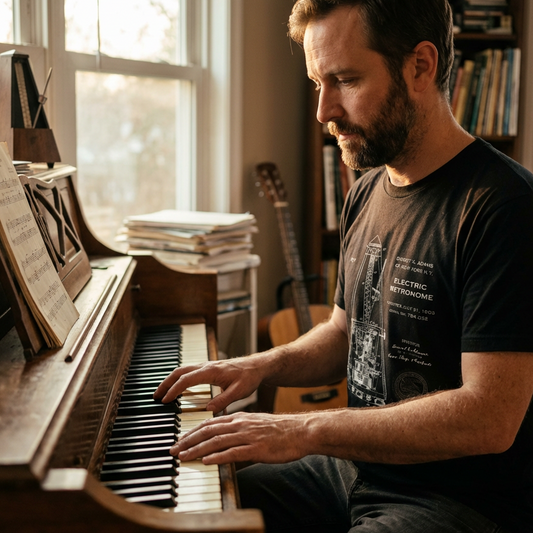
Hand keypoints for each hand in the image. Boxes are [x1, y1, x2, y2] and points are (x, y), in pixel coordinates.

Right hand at [153, 357, 263, 413]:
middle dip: (165, 383)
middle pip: (179, 372)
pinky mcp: (208, 368)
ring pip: (182, 370)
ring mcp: (206, 366)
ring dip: (170, 380)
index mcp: (212, 371)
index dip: (174, 390)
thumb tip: (207, 410)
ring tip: (162, 394)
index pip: (186, 379)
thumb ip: (223, 401)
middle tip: (156, 397)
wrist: (257, 366)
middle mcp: (206, 366)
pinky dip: (178, 378)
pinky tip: (176, 388)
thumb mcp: (239, 392)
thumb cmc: (249, 378)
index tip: (165, 401)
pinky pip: (188, 371)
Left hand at [171, 411, 307, 463]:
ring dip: (197, 449)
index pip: (210, 423)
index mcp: (239, 418)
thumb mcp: (255, 425)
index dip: (193, 432)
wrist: (299, 431)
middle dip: (188, 440)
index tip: (180, 439)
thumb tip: (224, 440)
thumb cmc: (279, 431)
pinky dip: (217, 456)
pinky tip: (206, 461)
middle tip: (174, 449)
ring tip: (183, 456)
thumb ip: (238, 430)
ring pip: (216, 441)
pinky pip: (232, 452)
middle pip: (208, 431)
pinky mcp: (255, 448)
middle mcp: (240, 424)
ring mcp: (247, 436)